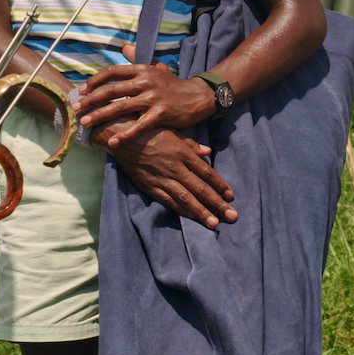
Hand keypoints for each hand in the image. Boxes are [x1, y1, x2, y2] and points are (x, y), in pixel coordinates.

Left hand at [76, 43, 214, 145]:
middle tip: (76, 109)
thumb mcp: (157, 68)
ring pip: (120, 107)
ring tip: (85, 123)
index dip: (95, 81)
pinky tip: (113, 143)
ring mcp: (153, 97)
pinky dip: (125, 134)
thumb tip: (125, 48)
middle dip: (91, 100)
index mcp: (142, 70)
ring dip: (100, 115)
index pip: (112, 72)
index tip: (81, 90)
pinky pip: (139, 126)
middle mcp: (145, 81)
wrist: (199, 96)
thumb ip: (138, 60)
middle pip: (111, 90)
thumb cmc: (174, 85)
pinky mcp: (161, 113)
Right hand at [98, 124, 235, 227]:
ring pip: (185, 199)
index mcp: (182, 153)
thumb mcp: (173, 132)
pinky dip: (181, 210)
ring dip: (201, 212)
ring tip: (214, 224)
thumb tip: (209, 152)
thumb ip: (191, 144)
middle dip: (217, 204)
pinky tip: (192, 218)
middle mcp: (175, 168)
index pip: (206, 172)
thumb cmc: (150, 131)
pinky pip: (168, 201)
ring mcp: (162, 179)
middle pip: (200, 189)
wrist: (122, 137)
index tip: (231, 196)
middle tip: (232, 217)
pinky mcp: (150, 187)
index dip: (220, 185)